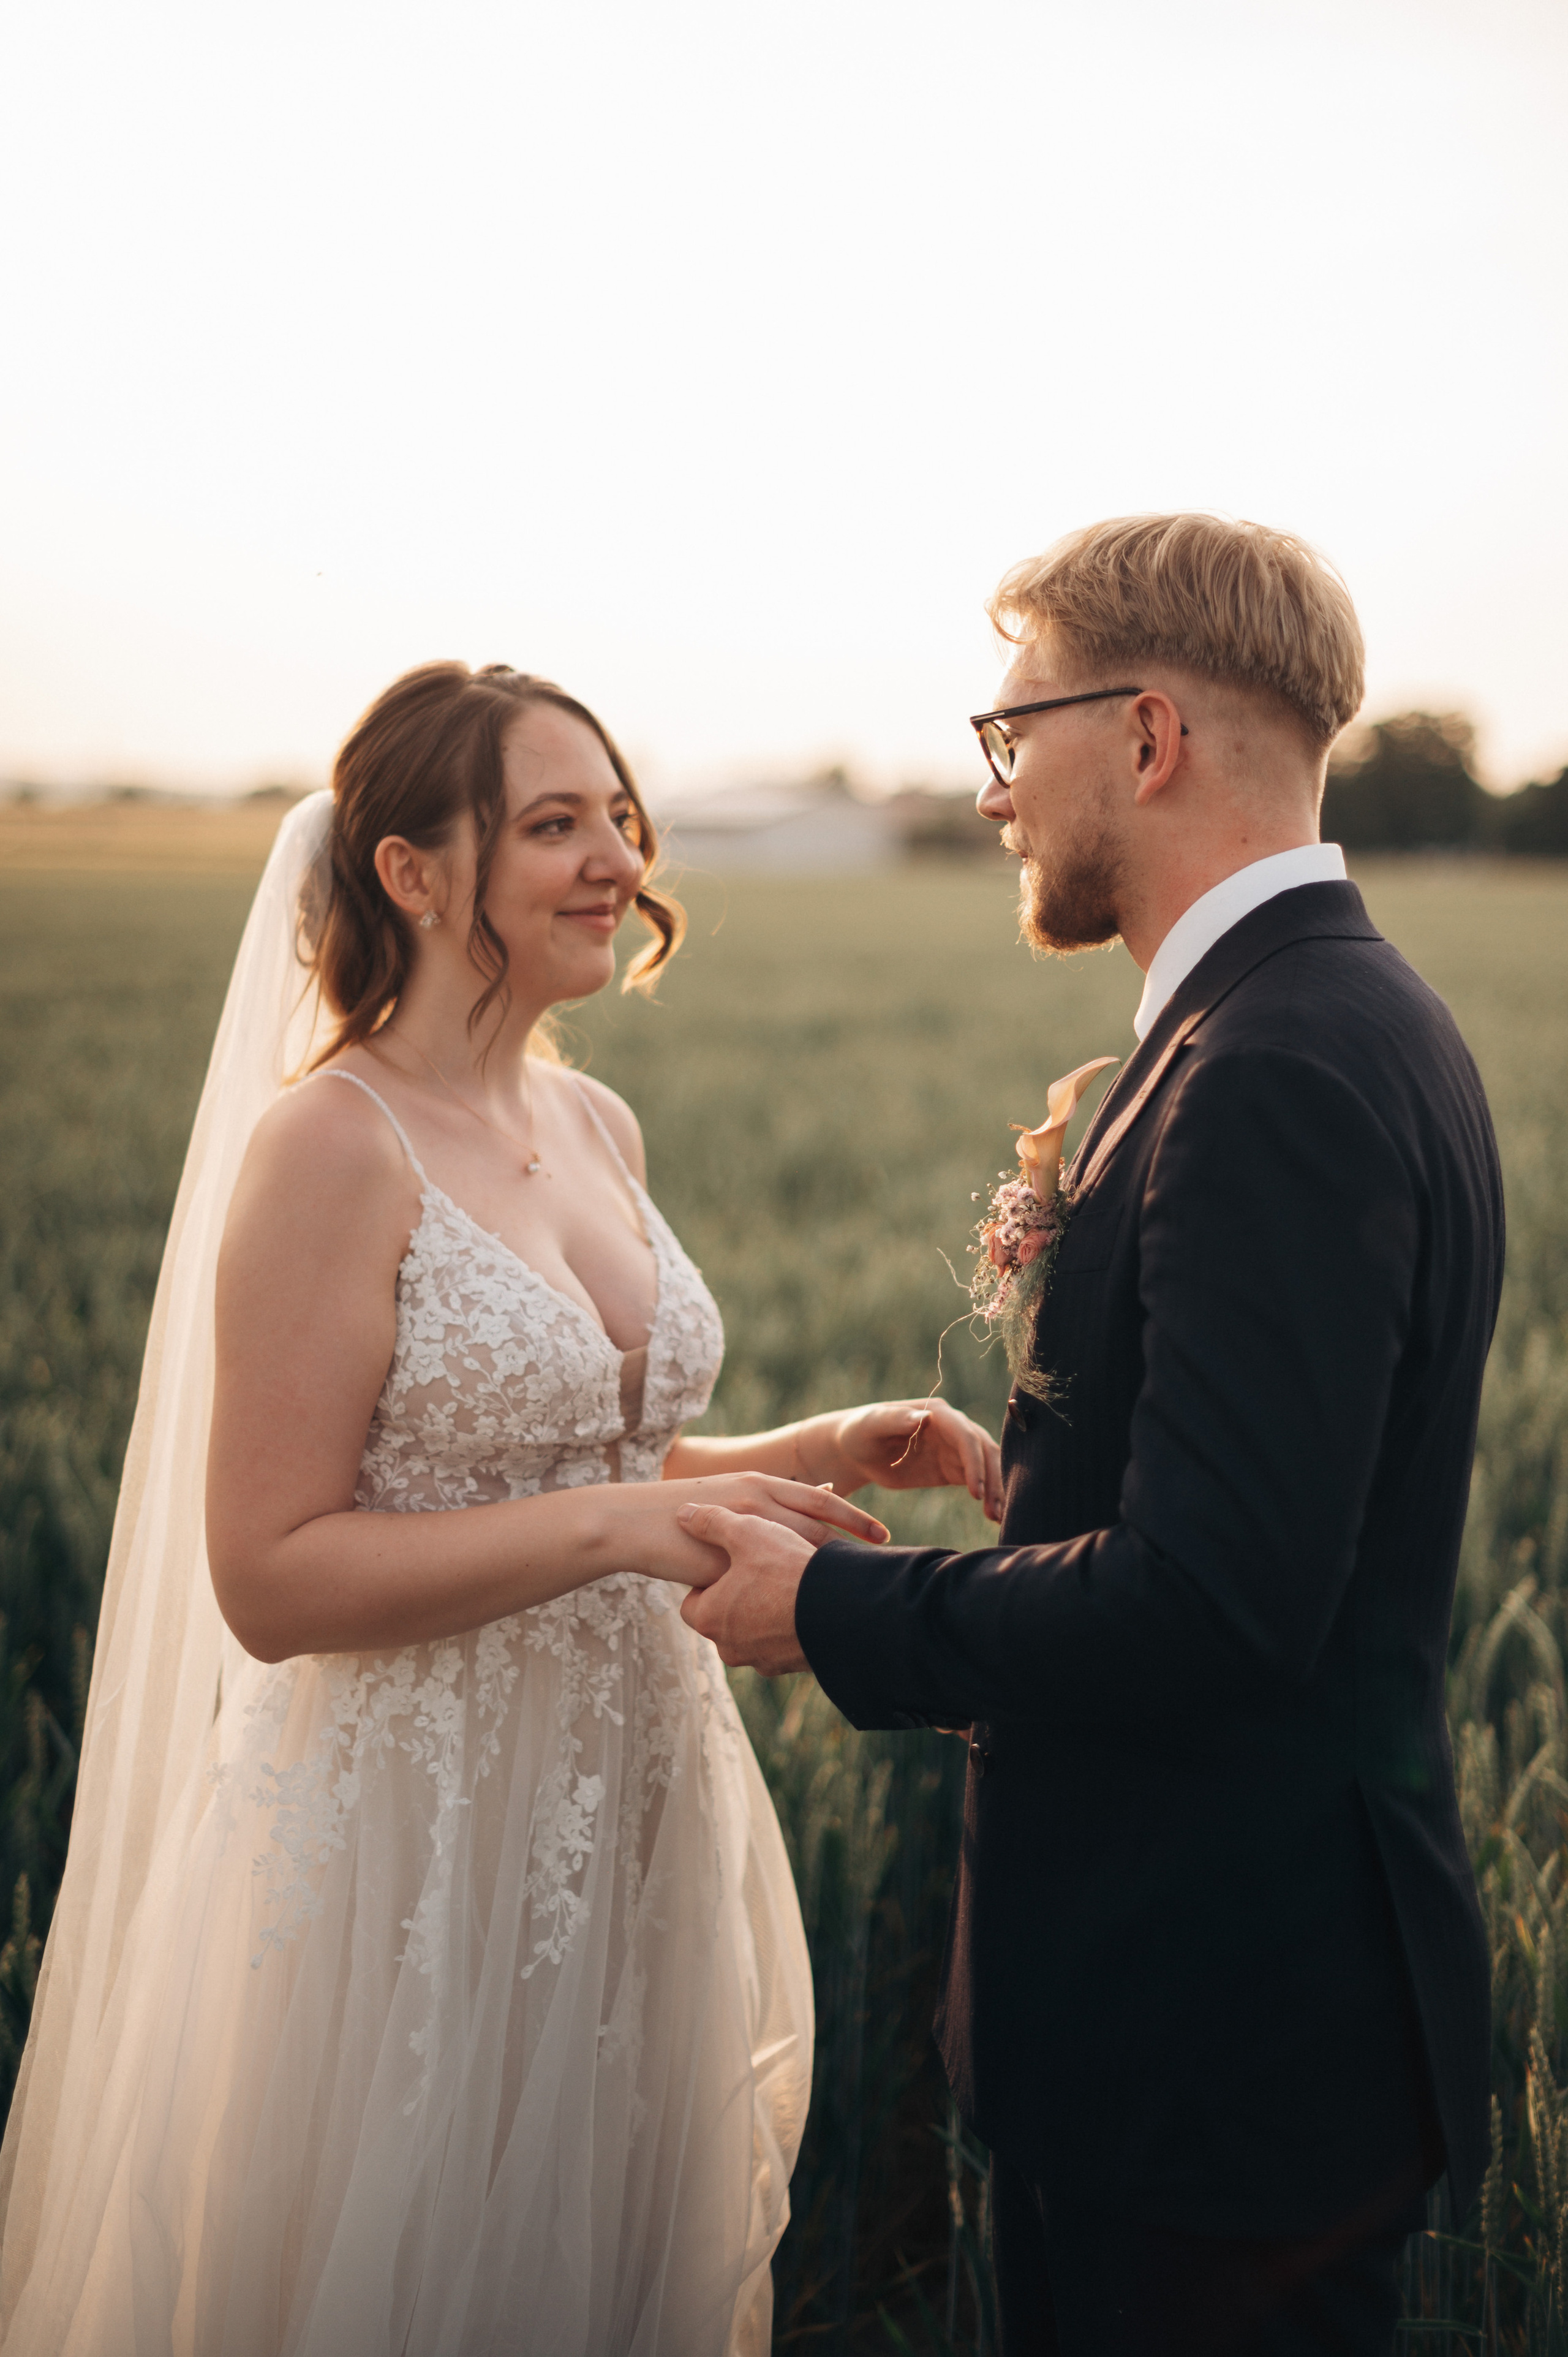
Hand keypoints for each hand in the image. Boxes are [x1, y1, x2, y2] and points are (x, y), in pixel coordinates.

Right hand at [654, 1472, 885, 1590]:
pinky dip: (786, 1590)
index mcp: (758, 1483)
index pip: (820, 1501)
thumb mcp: (731, 1498)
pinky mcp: (722, 1559)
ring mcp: (738, 1528)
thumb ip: (770, 1502)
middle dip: (851, 1546)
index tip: (882, 1535)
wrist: (632, 1523)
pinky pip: (762, 1578)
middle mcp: (754, 1499)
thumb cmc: (682, 1514)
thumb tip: (822, 1495)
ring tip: (853, 1592)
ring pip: (794, 1549)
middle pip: (817, 1526)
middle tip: (882, 1564)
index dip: (854, 1518)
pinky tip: (803, 1609)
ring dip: (824, 1570)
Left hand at [676, 1505, 822, 1674]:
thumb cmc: (785, 1569)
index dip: (709, 1580)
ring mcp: (761, 1661)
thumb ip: (711, 1522)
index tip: (730, 1564)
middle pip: (723, 1619)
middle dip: (737, 1598)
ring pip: (752, 1633)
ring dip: (763, 1614)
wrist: (840, 1611)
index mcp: (709, 1618)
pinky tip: (804, 1603)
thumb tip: (683, 1513)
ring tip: (785, 1586)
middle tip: (760, 1572)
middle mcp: (729, 1647)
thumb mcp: (746, 1532)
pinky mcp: (789, 1666)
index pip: (692, 1602)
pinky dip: (787, 1626)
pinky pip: (781, 1643)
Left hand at [822, 1399, 1002, 1521]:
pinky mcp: (953, 1469)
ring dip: (995, 1489)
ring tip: (997, 1518)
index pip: (965, 1436)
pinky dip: (988, 1496)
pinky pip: (978, 1481)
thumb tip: (924, 1418)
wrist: (859, 1450)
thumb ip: (896, 1420)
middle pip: (984, 1451)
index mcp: (937, 1413)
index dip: (974, 1462)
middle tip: (995, 1512)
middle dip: (993, 1479)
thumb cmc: (862, 1431)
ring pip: (987, 1466)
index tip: (976, 1492)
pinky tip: (994, 1515)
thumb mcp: (872, 1424)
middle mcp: (954, 1427)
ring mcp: (955, 1449)